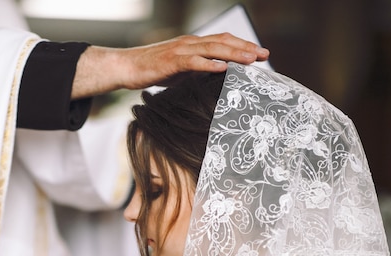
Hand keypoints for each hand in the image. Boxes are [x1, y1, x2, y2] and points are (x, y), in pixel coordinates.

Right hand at [71, 33, 269, 98]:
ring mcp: (181, 51)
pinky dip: (209, 64)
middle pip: (223, 41)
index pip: (222, 41)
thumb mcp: (179, 71)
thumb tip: (214, 78)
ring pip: (212, 49)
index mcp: (192, 45)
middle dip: (245, 47)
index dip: (242, 46)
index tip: (260, 54)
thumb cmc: (151, 70)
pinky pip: (193, 62)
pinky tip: (222, 69)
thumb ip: (196, 72)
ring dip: (234, 54)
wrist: (126, 67)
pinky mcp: (171, 61)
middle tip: (264, 55)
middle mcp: (189, 43)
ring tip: (251, 59)